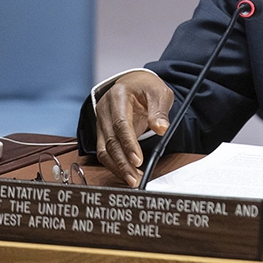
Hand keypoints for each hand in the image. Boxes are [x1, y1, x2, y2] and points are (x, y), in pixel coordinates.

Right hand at [95, 71, 173, 186]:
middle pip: (110, 140)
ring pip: (103, 149)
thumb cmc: (146, 87)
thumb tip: (161, 129)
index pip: (120, 123)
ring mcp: (101, 120)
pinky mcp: (102, 131)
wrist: (134, 83)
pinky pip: (104, 151)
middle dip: (122, 161)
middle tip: (135, 177)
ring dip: (117, 166)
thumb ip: (159, 110)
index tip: (138, 160)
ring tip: (132, 179)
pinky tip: (127, 172)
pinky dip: (114, 164)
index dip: (128, 143)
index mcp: (118, 95)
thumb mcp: (159, 93)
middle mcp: (105, 108)